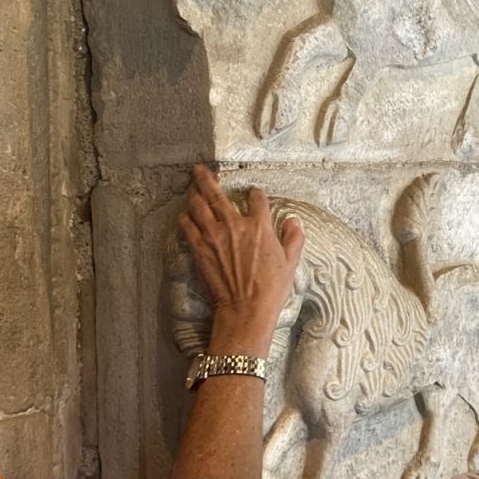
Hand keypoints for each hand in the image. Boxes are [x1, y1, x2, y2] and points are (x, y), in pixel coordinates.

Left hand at [178, 164, 304, 357]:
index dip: (254, 193)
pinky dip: (185, 217)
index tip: (252, 194)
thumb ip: (293, 238)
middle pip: (217, 193)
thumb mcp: (290, 263)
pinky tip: (185, 214)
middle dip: (207, 179)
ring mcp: (214, 235)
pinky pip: (187, 225)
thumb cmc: (270, 289)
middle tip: (199, 170)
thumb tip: (293, 222)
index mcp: (259, 226)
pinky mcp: (198, 248)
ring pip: (198, 205)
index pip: (255, 198)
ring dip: (194, 194)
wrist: (245, 308)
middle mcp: (234, 225)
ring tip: (191, 188)